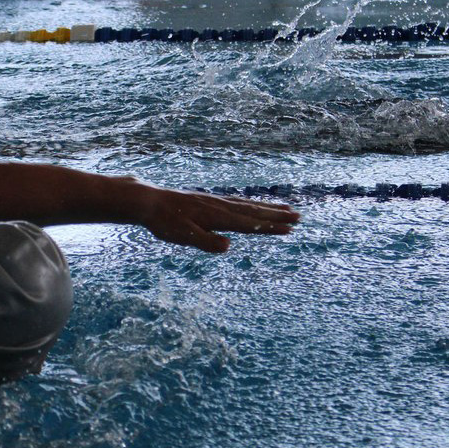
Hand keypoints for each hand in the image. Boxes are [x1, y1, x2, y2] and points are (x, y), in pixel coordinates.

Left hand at [141, 187, 298, 252]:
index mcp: (216, 216)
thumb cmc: (164, 222)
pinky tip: (256, 206)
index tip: (288, 229)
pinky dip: (252, 204)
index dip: (268, 227)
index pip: (248, 224)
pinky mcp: (210, 201)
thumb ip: (206, 241)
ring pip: (248, 205)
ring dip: (268, 208)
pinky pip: (238, 202)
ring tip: (287, 209)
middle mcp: (220, 206)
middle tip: (299, 217)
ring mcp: (216, 201)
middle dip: (276, 215)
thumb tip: (228, 246)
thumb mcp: (182, 236)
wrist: (149, 201)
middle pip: (254, 211)